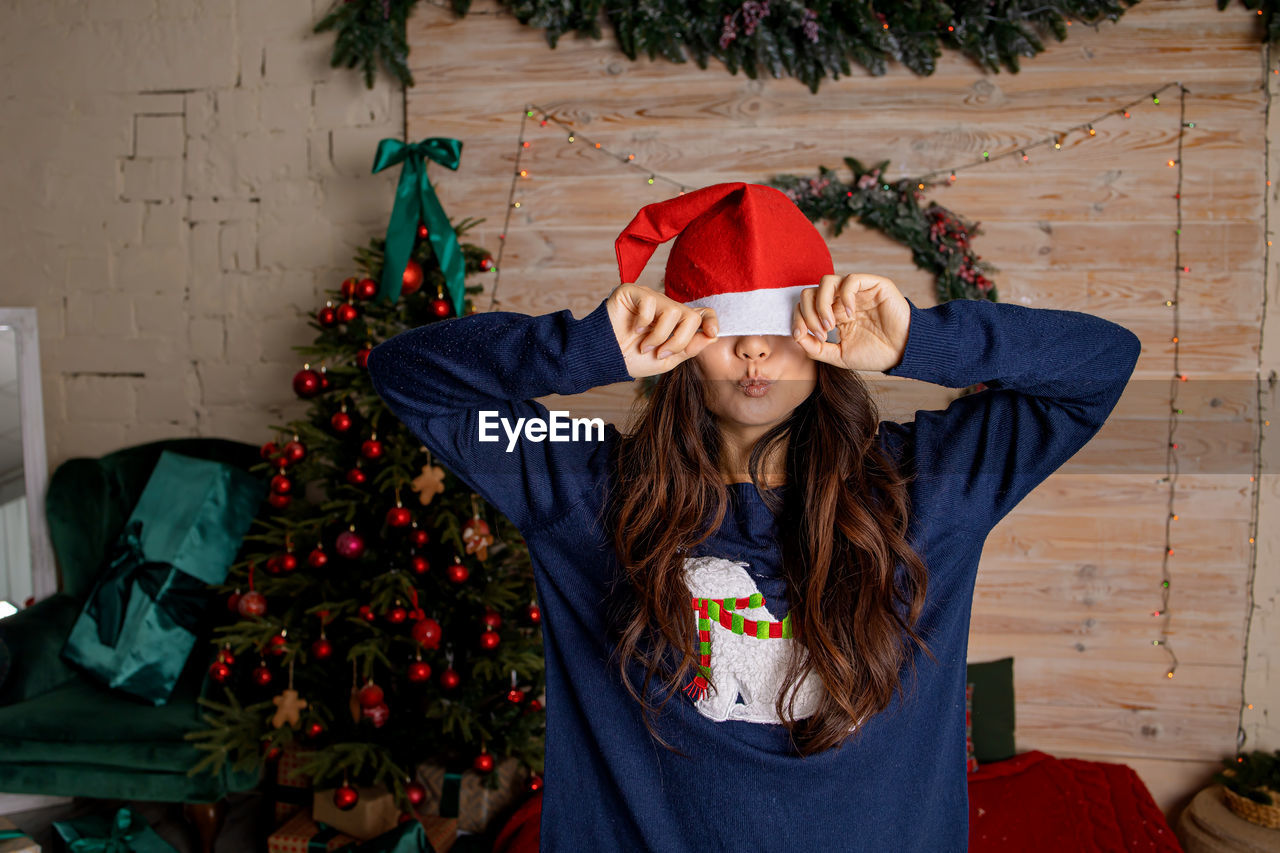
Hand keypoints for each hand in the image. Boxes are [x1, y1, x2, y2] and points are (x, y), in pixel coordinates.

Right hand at [606, 283, 719, 378]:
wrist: (606, 359)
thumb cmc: (633, 359)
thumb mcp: (667, 360)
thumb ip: (689, 347)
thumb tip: (712, 336)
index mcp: (675, 323)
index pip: (702, 313)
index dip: (711, 320)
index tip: (712, 333)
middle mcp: (665, 307)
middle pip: (690, 316)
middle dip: (678, 340)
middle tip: (660, 353)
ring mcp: (650, 298)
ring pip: (673, 311)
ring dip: (659, 336)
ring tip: (644, 345)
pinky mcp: (633, 291)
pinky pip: (650, 302)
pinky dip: (643, 322)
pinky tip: (633, 329)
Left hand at [791, 274, 910, 371]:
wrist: (903, 353)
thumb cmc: (875, 355)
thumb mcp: (839, 356)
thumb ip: (816, 349)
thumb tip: (796, 336)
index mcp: (833, 313)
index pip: (805, 306)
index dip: (799, 319)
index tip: (804, 337)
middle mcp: (842, 299)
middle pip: (810, 292)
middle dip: (808, 314)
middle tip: (821, 334)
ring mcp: (857, 291)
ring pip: (826, 281)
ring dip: (821, 305)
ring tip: (830, 325)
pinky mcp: (873, 284)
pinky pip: (850, 279)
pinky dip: (844, 296)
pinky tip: (850, 315)